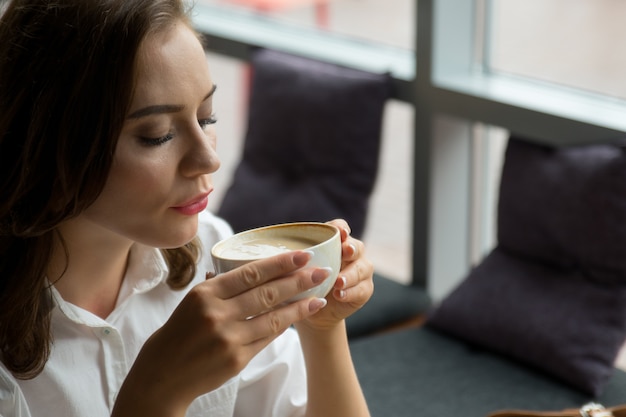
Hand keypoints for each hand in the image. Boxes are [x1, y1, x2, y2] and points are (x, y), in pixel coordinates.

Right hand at [113, 251, 327, 415]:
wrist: (162, 376)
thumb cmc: (177, 334)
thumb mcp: (192, 302)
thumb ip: (220, 288)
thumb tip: (253, 271)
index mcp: (205, 294)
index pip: (250, 273)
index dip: (280, 263)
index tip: (303, 255)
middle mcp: (217, 314)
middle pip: (267, 293)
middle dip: (298, 281)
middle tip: (321, 271)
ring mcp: (228, 338)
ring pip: (273, 317)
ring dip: (300, 306)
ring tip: (319, 297)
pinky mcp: (237, 359)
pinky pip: (268, 337)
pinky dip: (285, 325)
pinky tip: (299, 316)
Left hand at [297, 219, 373, 331]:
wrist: (311, 310)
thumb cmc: (301, 283)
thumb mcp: (294, 270)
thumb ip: (293, 260)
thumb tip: (275, 253)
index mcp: (334, 243)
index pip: (340, 229)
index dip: (341, 228)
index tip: (340, 232)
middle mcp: (350, 254)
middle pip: (356, 246)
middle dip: (351, 248)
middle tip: (345, 251)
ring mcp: (360, 271)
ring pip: (362, 268)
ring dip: (351, 274)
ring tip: (338, 282)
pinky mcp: (364, 290)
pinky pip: (362, 289)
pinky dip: (351, 292)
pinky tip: (339, 295)